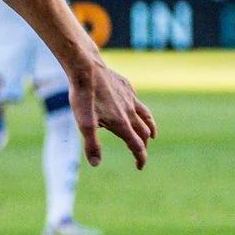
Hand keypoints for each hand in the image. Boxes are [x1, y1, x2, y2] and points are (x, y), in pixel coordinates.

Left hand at [66, 55, 154, 169]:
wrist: (86, 68)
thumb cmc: (83, 96)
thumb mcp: (84, 123)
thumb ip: (91, 144)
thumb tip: (96, 164)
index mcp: (121, 123)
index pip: (136, 145)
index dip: (140, 158)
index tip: (139, 166)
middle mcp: (129, 111)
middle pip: (143, 132)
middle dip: (143, 145)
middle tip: (140, 152)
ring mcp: (130, 98)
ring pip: (146, 116)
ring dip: (150, 128)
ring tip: (151, 135)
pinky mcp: (126, 86)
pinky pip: (137, 101)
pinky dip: (139, 110)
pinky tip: (134, 108)